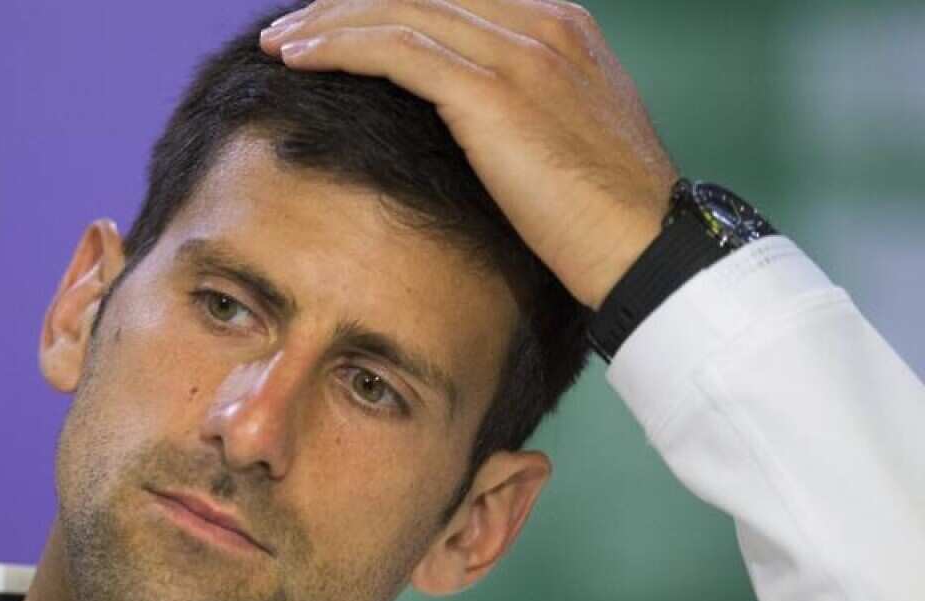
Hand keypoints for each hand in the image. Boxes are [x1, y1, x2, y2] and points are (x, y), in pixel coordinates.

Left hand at [260, 0, 679, 310]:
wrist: (648, 247)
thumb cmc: (607, 214)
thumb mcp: (566, 136)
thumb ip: (521, 104)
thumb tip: (464, 116)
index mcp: (560, 26)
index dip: (386, 5)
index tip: (338, 26)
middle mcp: (540, 23)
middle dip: (347, 5)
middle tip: (294, 27)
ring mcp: (520, 52)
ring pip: (399, 11)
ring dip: (329, 23)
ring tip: (281, 42)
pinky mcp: (493, 93)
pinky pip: (395, 50)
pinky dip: (339, 46)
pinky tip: (299, 56)